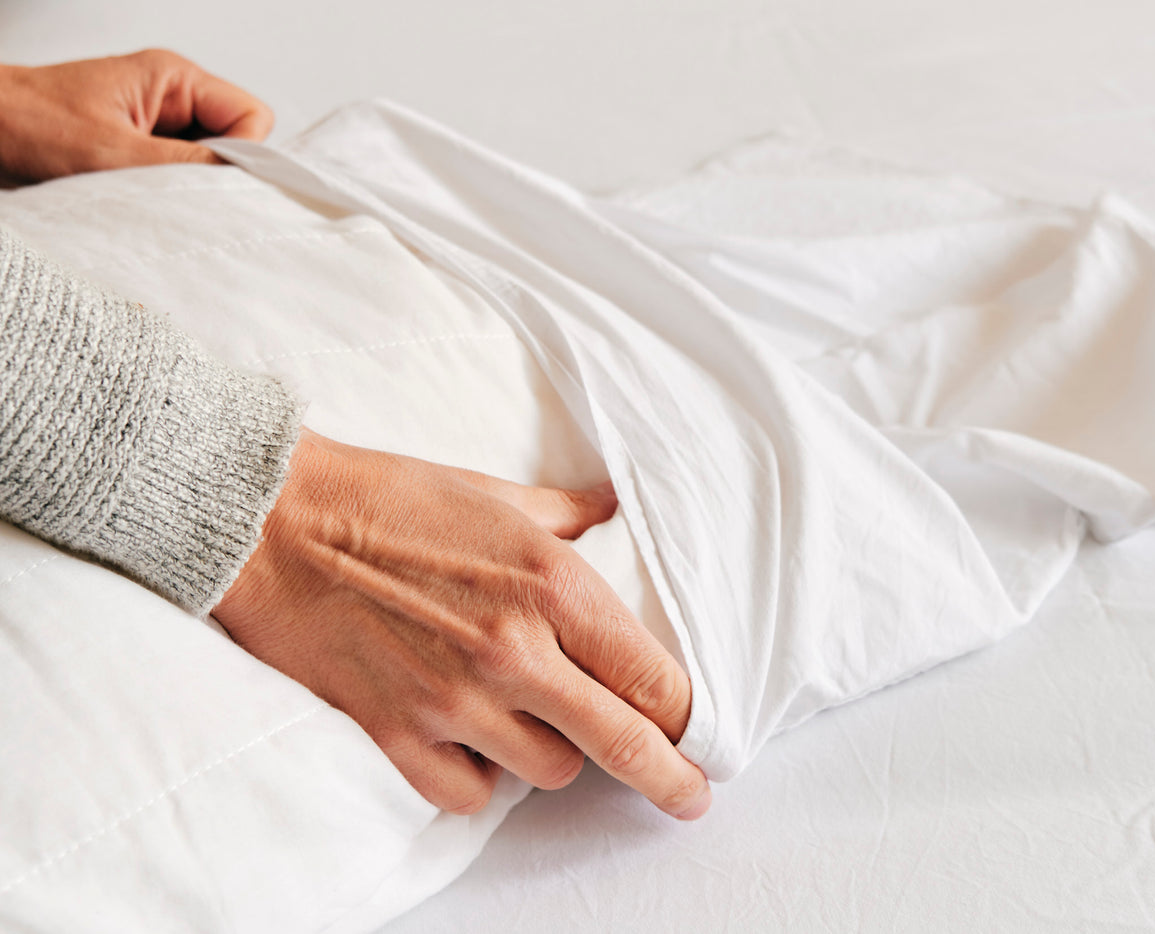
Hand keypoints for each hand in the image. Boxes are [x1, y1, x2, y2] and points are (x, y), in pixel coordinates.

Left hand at [0, 49, 271, 182]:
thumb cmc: (30, 126)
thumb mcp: (119, 152)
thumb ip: (191, 164)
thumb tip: (253, 179)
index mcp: (174, 77)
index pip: (252, 117)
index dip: (245, 153)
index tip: (217, 181)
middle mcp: (172, 96)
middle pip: (237, 140)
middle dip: (215, 172)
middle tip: (175, 189)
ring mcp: (158, 123)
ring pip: (210, 162)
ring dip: (186, 185)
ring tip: (144, 191)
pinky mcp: (143, 148)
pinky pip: (181, 174)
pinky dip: (167, 192)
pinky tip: (138, 196)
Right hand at [212, 430, 711, 819]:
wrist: (273, 522)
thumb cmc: (389, 498)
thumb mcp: (495, 492)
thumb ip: (568, 513)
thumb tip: (613, 506)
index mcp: (551, 583)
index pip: (652, 675)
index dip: (687, 712)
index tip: (697, 730)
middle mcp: (514, 649)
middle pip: (622, 743)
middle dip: (668, 779)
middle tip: (690, 799)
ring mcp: (453, 699)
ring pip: (549, 773)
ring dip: (555, 756)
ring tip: (536, 724)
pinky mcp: (395, 731)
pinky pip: (468, 795)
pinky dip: (481, 780)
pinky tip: (477, 747)